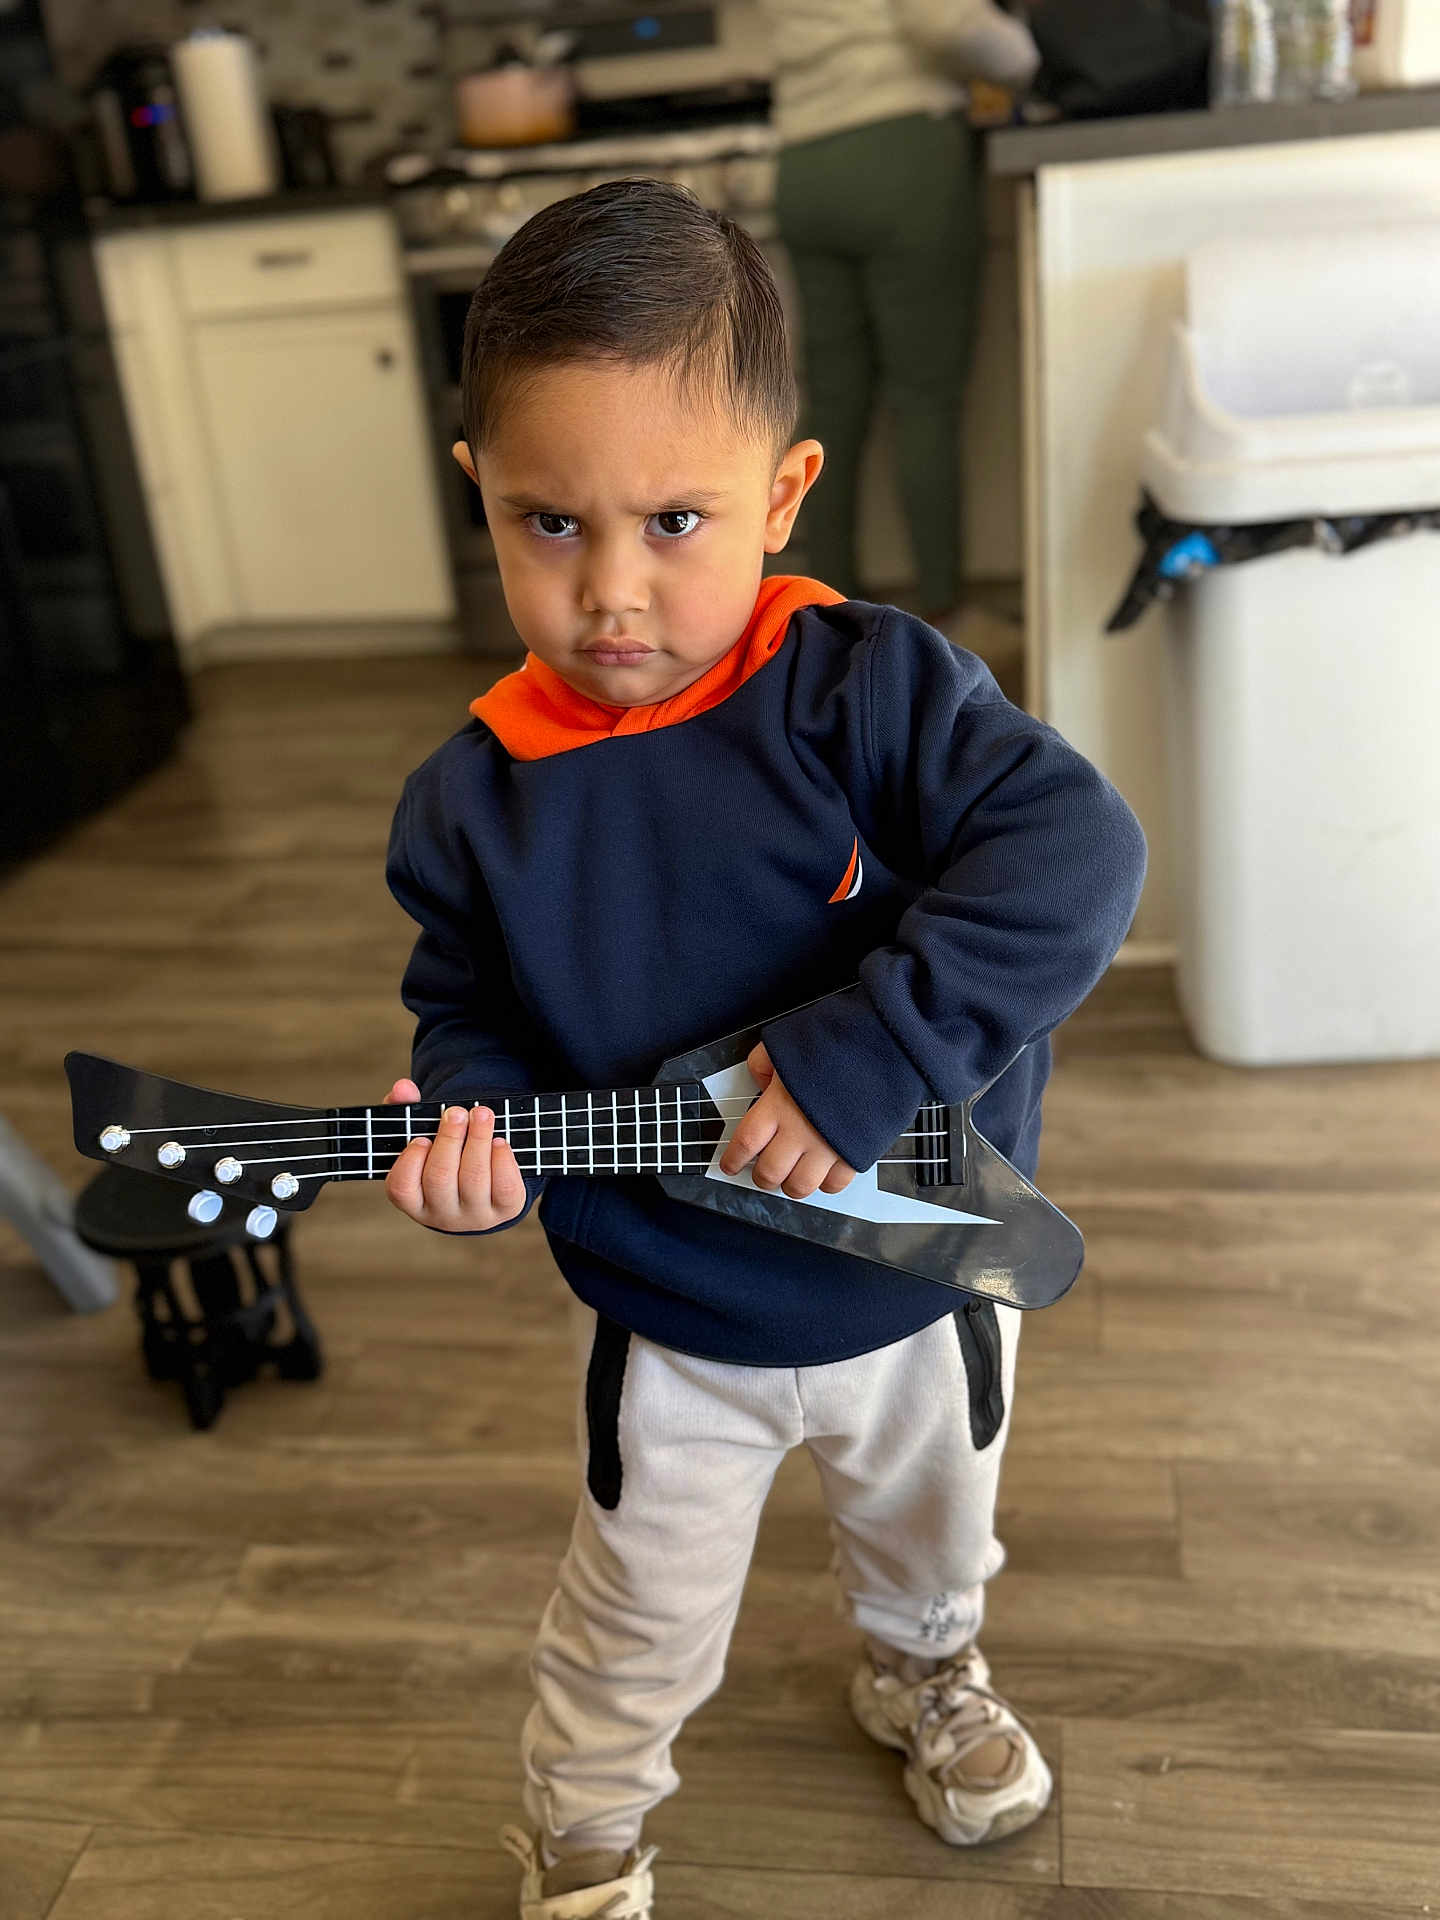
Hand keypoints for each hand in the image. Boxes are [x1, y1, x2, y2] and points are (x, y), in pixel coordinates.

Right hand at [382, 1078, 527, 1231]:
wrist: (487, 1190)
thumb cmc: (447, 1158)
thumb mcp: (425, 1137)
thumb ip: (408, 1110)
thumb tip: (403, 1087)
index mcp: (415, 1200)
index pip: (402, 1188)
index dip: (410, 1161)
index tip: (422, 1138)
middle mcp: (442, 1214)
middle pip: (440, 1178)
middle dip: (449, 1140)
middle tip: (457, 1112)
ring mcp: (474, 1215)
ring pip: (473, 1180)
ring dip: (478, 1141)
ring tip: (482, 1114)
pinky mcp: (505, 1210)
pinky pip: (505, 1188)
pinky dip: (503, 1160)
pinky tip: (499, 1141)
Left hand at [718, 1044, 856, 1197]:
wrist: (882, 1048)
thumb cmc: (838, 1043)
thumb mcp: (787, 1041)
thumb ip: (764, 1061)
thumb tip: (759, 1078)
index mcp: (779, 1104)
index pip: (746, 1143)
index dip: (733, 1159)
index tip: (730, 1164)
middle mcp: (800, 1130)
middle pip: (769, 1173)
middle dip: (761, 1177)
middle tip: (762, 1172)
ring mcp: (828, 1146)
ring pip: (799, 1187)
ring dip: (791, 1186)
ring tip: (790, 1177)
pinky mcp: (854, 1153)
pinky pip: (834, 1184)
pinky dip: (825, 1184)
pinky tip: (822, 1173)